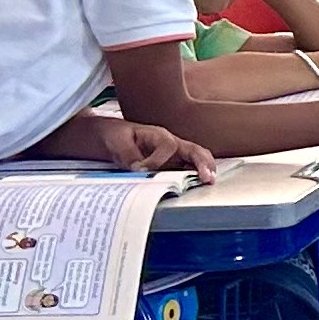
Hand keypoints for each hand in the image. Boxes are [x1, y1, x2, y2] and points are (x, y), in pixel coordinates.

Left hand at [82, 116, 216, 181]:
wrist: (108, 136)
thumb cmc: (113, 135)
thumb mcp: (115, 141)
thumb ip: (128, 153)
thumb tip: (140, 169)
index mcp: (158, 135)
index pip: (168, 146)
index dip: (157, 160)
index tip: (141, 170)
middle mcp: (170, 144)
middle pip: (194, 149)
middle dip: (203, 161)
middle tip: (207, 176)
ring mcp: (173, 155)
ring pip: (196, 158)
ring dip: (205, 168)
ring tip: (210, 180)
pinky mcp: (170, 165)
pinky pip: (188, 168)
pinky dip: (197, 174)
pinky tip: (200, 184)